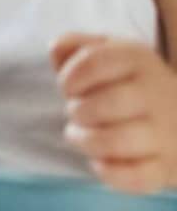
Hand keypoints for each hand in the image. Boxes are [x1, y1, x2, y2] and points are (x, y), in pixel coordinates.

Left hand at [53, 33, 176, 192]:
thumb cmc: (127, 81)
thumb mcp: (106, 52)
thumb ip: (74, 45)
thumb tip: (55, 50)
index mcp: (137, 60)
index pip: (93, 63)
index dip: (69, 78)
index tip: (68, 88)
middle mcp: (156, 94)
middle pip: (105, 104)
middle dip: (78, 111)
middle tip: (78, 113)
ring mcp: (165, 133)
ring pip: (118, 142)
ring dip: (87, 141)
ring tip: (80, 135)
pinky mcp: (166, 167)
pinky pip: (137, 176)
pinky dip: (109, 172)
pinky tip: (100, 162)